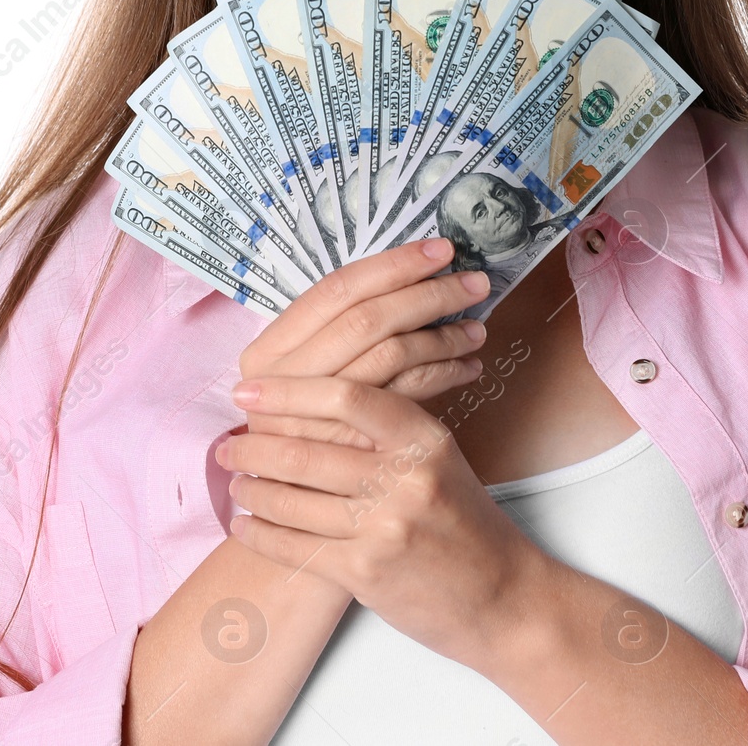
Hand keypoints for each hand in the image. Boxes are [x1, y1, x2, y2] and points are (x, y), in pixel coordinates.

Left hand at [215, 374, 547, 669]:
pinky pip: (296, 548)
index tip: (250, 391)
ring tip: (235, 483)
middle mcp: (405, 478)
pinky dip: (261, 535)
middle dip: (254, 447)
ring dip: (252, 490)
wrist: (503, 596)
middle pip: (308, 451)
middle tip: (227, 444)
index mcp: (423, 438)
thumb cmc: (465, 522)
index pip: (347, 396)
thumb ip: (385, 428)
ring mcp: (385, 527)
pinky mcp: (367, 573)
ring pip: (293, 500)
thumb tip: (312, 400)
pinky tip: (245, 525)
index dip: (289, 391)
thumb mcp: (438, 457)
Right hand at [236, 239, 492, 447]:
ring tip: (477, 330)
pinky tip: (468, 368)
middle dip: (428, 295)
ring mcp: (316, 413)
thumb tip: (415, 274)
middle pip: (368, 318)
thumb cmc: (306, 421)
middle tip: (475, 283)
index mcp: (270, 347)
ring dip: (443, 337)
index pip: (338, 289)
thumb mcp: (307, 371)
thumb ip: (343, 331)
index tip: (440, 250)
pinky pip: (407, 396)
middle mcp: (284, 377)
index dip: (393, 264)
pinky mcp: (349, 443)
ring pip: (392, 354)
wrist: (293, 498)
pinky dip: (443, 375)